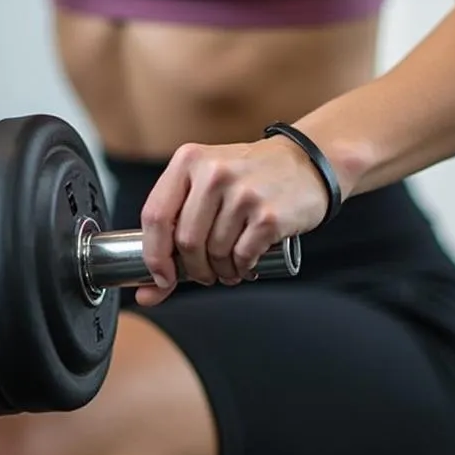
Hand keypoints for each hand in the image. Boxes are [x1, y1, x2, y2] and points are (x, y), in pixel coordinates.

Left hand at [137, 136, 328, 305]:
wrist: (308, 163)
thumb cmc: (248, 179)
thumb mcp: (205, 185)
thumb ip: (173, 228)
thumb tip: (146, 293)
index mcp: (188, 161)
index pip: (154, 216)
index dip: (154, 255)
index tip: (162, 277)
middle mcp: (214, 172)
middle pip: (185, 241)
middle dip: (192, 269)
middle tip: (205, 274)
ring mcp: (243, 193)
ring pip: (214, 253)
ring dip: (219, 271)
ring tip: (229, 267)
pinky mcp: (269, 214)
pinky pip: (242, 257)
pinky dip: (241, 269)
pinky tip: (246, 265)